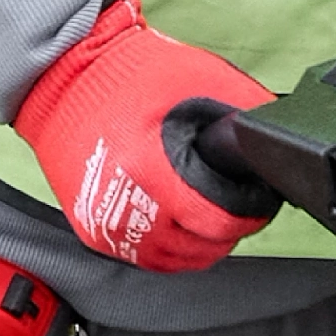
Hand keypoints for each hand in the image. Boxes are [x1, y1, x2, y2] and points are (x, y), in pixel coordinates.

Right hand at [12, 0, 275, 272]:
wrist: (62, 78)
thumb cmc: (127, 74)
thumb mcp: (200, 80)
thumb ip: (244, 114)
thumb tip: (273, 143)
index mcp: (148, 169)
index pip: (218, 223)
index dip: (247, 212)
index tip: (255, 199)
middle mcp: (121, 207)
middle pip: (200, 248)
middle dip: (226, 227)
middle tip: (232, 200)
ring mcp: (105, 225)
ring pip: (176, 261)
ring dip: (200, 242)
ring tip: (207, 210)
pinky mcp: (93, 231)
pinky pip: (148, 258)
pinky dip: (171, 246)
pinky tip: (179, 220)